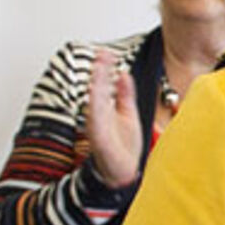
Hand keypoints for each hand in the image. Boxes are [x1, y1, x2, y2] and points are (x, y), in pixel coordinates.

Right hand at [84, 47, 141, 187]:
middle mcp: (99, 116)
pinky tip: (97, 96)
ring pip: (95, 102)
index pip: (104, 84)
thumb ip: (125, 95)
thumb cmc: (123, 145)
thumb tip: (123, 74)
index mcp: (106, 109)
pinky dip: (96, 109)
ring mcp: (98, 127)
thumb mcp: (128, 114)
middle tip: (102, 55)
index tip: (107, 52)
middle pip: (98, 89)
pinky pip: (97, 122)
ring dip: (97, 86)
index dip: (105, 68)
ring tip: (99, 70)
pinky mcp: (100, 139)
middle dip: (99, 72)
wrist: (123, 172)